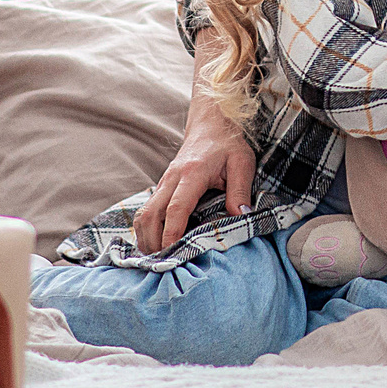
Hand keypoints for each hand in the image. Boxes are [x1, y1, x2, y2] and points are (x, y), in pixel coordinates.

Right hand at [132, 96, 254, 251]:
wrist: (212, 122)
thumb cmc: (228, 142)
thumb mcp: (243, 162)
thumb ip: (241, 189)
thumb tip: (240, 216)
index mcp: (192, 173)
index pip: (176, 207)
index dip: (172, 233)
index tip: (171, 254)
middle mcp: (172, 178)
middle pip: (150, 214)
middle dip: (153, 242)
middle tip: (163, 266)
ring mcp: (164, 182)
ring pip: (143, 214)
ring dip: (146, 238)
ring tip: (157, 261)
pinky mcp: (162, 186)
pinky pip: (146, 211)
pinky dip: (146, 230)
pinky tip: (154, 245)